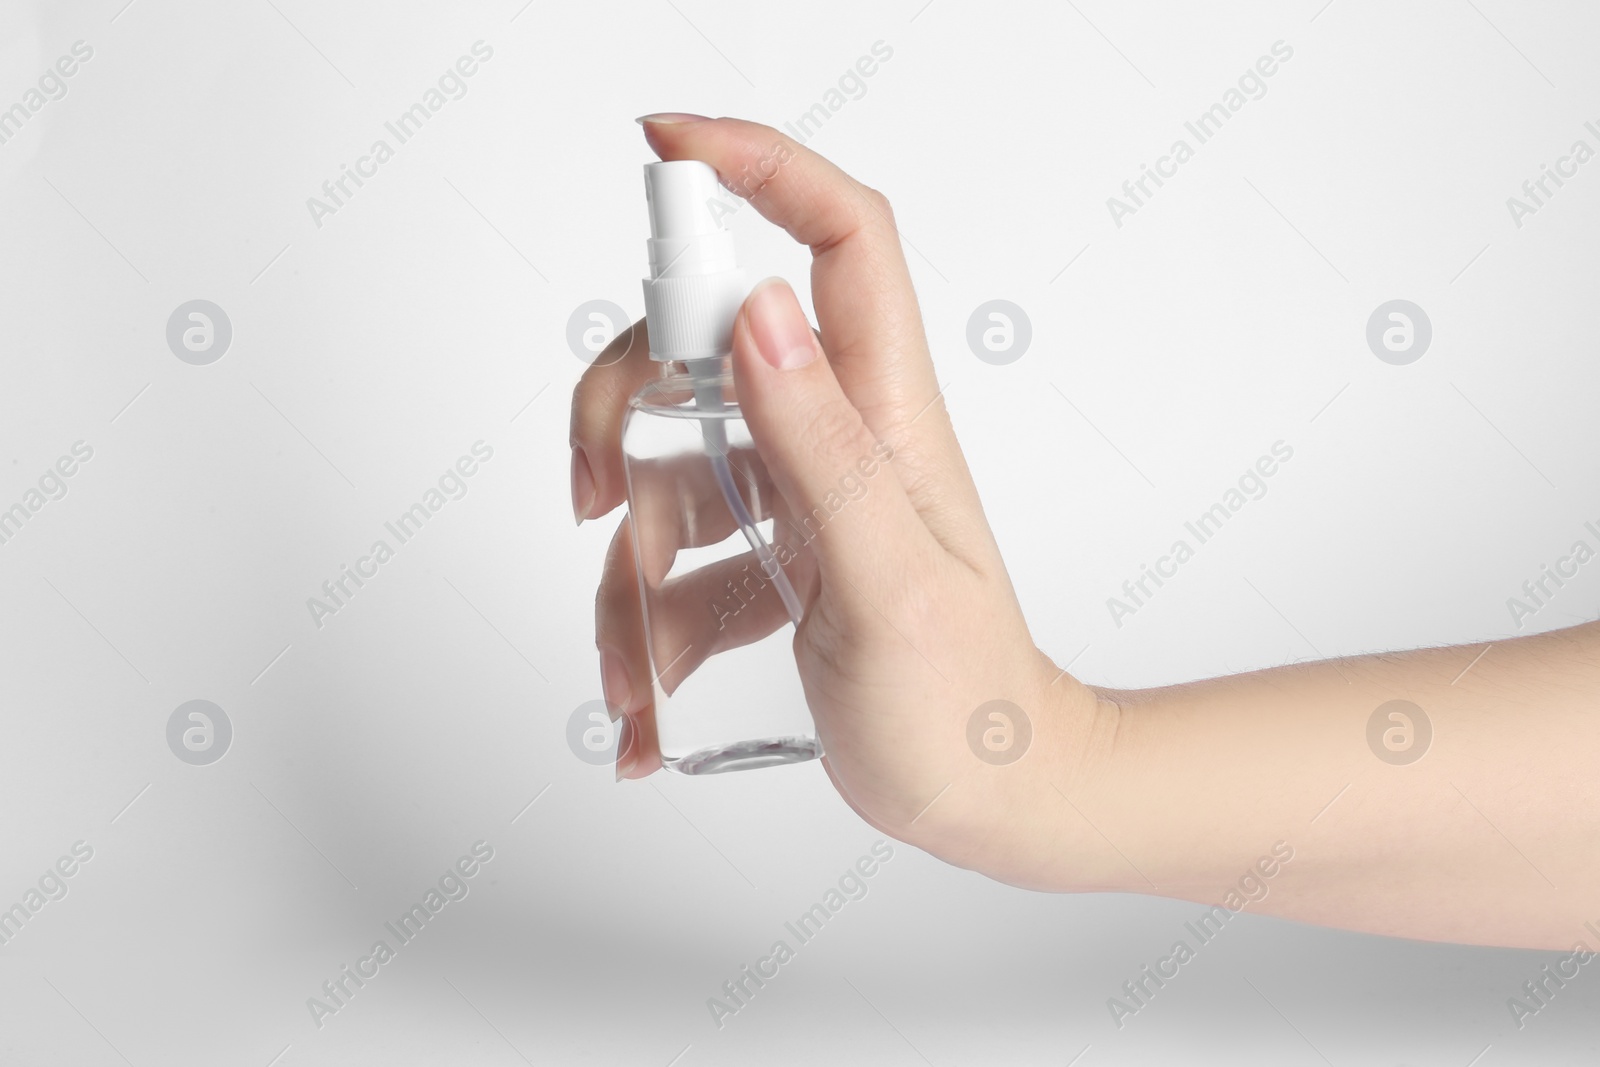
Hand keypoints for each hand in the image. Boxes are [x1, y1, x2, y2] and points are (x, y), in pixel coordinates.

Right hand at [570, 115, 1110, 883]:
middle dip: (622, 409)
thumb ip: (826, 451)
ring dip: (624, 570)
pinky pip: (672, 564)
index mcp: (883, 411)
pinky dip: (643, 633)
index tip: (663, 145)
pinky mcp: (766, 560)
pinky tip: (648, 718)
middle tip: (596, 497)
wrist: (989, 794)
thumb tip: (760, 312)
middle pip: (700, 344)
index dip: (759, 166)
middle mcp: (833, 434)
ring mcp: (794, 497)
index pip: (837, 237)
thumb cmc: (965, 700)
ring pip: (666, 467)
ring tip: (636, 679)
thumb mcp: (889, 582)